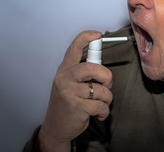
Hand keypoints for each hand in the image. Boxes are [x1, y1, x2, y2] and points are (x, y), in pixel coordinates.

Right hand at [38, 31, 112, 151]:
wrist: (56, 128)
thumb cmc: (66, 105)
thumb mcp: (69, 85)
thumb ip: (82, 75)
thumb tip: (101, 67)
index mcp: (64, 71)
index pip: (74, 48)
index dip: (86, 38)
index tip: (97, 34)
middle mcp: (65, 78)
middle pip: (94, 68)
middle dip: (107, 77)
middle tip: (106, 85)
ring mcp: (69, 92)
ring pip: (102, 90)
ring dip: (106, 100)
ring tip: (99, 104)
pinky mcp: (76, 106)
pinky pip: (101, 105)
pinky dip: (104, 112)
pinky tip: (98, 114)